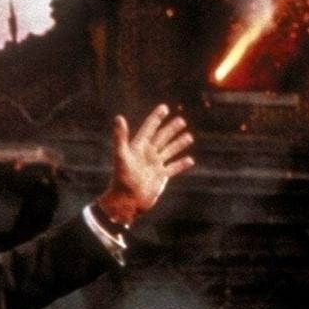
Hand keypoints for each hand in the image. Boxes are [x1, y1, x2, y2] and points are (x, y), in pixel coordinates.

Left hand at [96, 104, 194, 226]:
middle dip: (170, 129)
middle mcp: (146, 155)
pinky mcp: (160, 177)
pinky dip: (181, 164)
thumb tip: (118, 117)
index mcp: (138, 148)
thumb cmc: (122, 179)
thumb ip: (120, 137)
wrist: (126, 202)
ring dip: (178, 144)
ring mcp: (154, 166)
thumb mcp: (122, 156)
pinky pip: (173, 168)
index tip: (164, 107)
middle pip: (161, 138)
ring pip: (169, 151)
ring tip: (189, 136)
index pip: (148, 129)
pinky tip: (190, 160)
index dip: (156, 118)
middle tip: (181, 120)